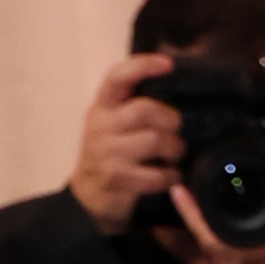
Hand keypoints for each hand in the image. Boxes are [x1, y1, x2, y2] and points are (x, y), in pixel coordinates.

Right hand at [69, 51, 186, 231]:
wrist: (88, 199)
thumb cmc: (108, 156)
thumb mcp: (110, 125)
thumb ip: (130, 106)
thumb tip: (167, 81)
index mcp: (101, 107)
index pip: (118, 76)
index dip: (143, 66)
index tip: (168, 64)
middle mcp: (101, 126)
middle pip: (145, 110)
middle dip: (170, 119)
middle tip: (176, 130)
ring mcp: (109, 153)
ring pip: (155, 140)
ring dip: (175, 148)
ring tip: (175, 154)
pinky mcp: (120, 179)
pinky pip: (158, 174)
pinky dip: (171, 175)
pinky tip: (171, 176)